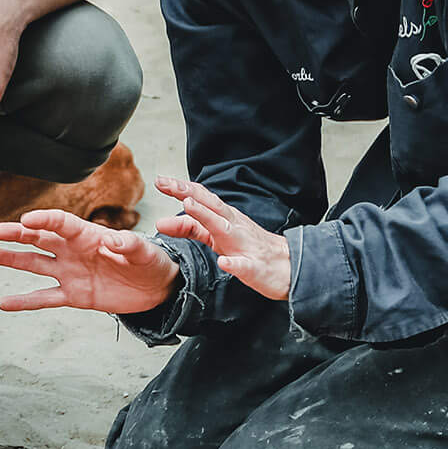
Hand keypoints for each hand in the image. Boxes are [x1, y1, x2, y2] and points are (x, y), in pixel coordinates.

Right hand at [0, 207, 180, 314]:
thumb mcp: (145, 252)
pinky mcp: (73, 295)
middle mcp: (73, 251)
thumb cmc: (150, 262)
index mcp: (88, 235)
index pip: (61, 223)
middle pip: (40, 239)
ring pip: (35, 264)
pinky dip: (24, 301)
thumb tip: (113, 239)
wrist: (155, 289)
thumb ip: (130, 244)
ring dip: (12, 260)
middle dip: (18, 234)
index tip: (26, 221)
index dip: (44, 220)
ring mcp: (70, 273)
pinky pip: (44, 298)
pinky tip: (3, 303)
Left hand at [154, 175, 290, 299]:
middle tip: (166, 183)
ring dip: (207, 216)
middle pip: (210, 205)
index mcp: (225, 219)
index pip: (201, 199)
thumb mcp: (216, 237)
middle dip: (188, 193)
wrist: (288, 266)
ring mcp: (245, 246)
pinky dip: (235, 264)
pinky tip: (225, 263)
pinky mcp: (255, 268)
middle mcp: (234, 226)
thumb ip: (190, 228)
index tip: (159, 180)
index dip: (180, 189)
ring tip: (189, 206)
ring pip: (225, 228)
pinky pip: (245, 266)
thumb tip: (161, 223)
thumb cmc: (249, 248)